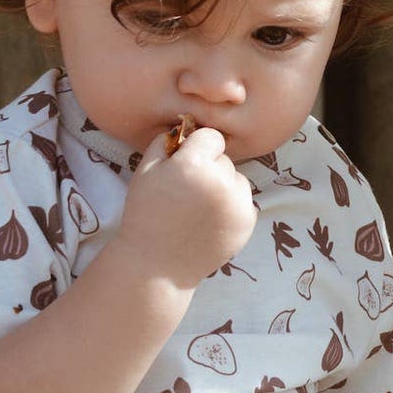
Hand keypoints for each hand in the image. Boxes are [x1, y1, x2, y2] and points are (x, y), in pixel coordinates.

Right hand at [115, 125, 256, 288]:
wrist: (157, 266)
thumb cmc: (145, 215)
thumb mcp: (145, 172)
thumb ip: (165, 142)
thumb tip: (185, 126)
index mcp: (195, 165)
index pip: (211, 136)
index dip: (196, 148)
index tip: (184, 164)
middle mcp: (222, 182)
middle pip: (225, 158)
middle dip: (210, 168)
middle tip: (188, 191)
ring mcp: (239, 204)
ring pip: (238, 179)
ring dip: (223, 187)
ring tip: (199, 208)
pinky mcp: (248, 223)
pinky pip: (244, 202)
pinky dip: (232, 207)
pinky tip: (209, 221)